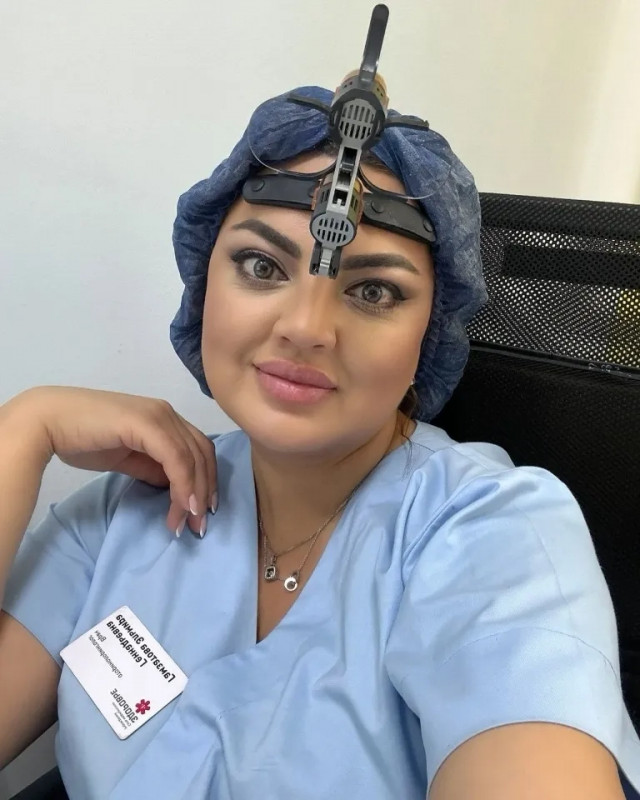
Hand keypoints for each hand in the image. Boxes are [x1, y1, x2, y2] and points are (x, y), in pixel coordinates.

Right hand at [12, 386, 216, 536]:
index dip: (206, 482)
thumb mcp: (126, 458)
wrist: (47, 422)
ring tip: (186, 522)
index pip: (199, 451)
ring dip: (194, 494)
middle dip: (205, 492)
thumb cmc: (81, 439)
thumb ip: (151, 467)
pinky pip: (176, 458)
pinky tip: (181, 506)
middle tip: (199, 525)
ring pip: (193, 458)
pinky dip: (183, 484)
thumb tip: (172, 485)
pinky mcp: (147, 423)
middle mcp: (167, 413)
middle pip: (203, 454)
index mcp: (164, 419)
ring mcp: (158, 415)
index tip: (200, 512)